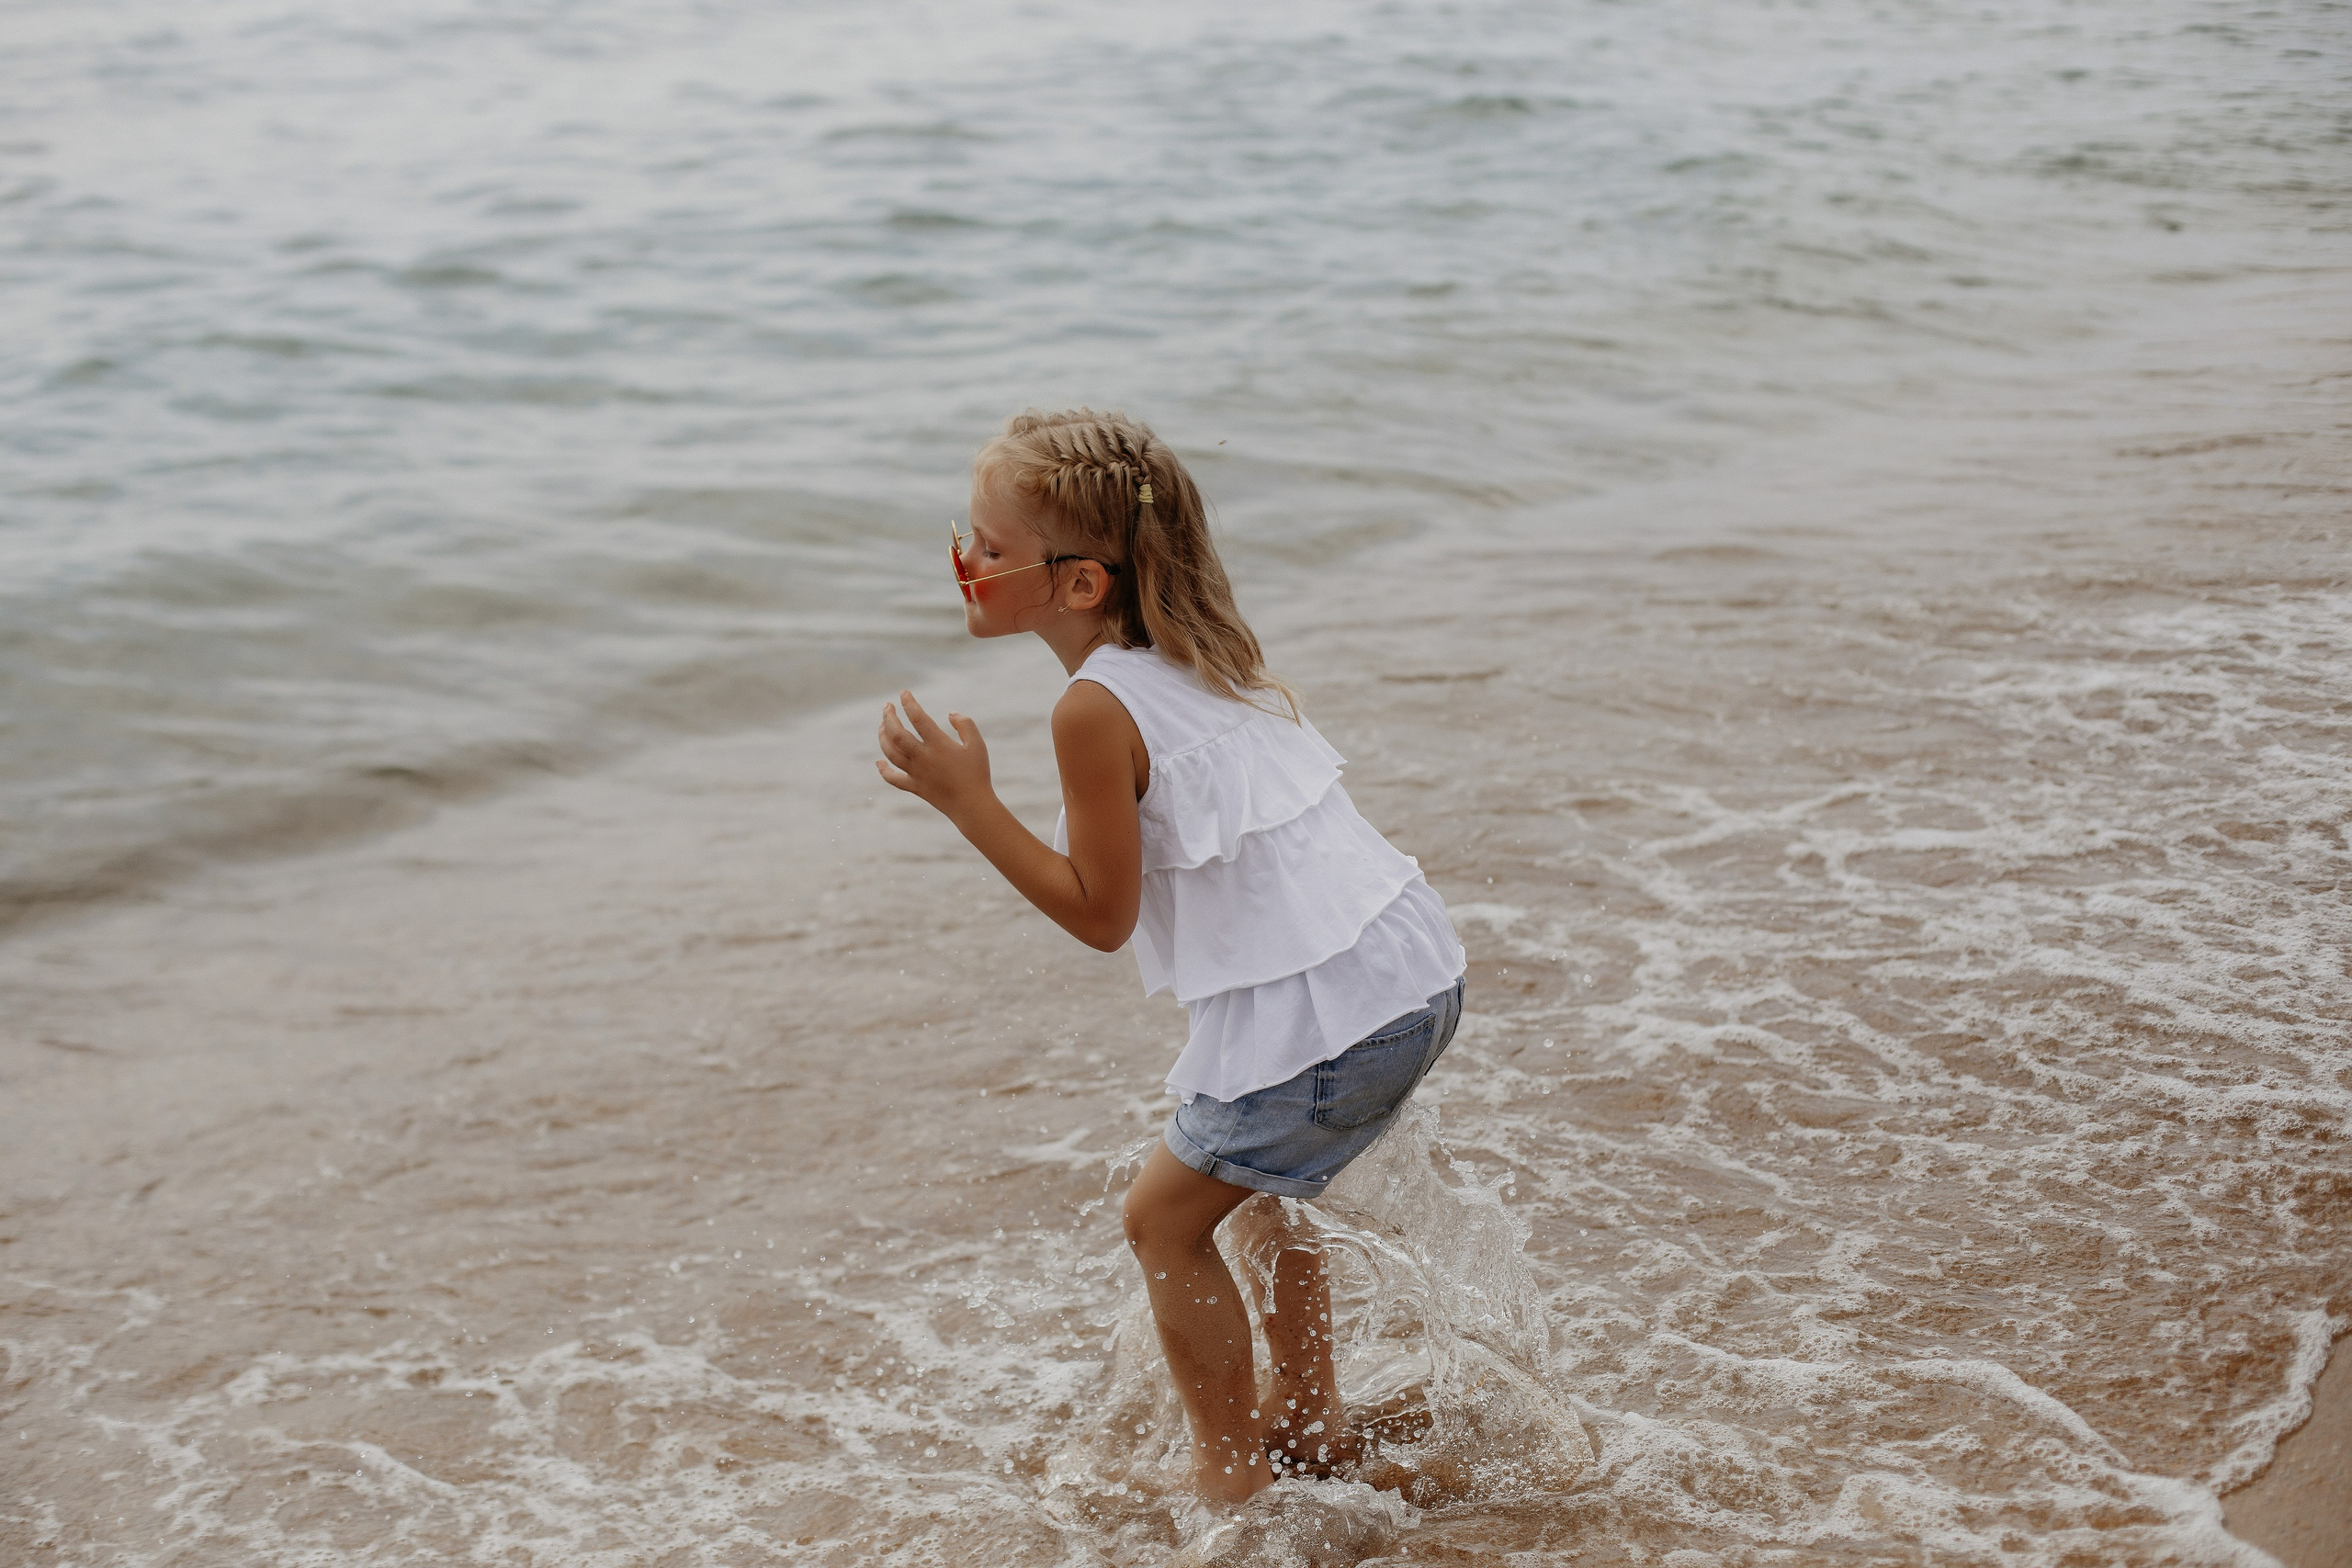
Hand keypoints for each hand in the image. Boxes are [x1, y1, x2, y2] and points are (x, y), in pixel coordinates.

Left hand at [876, 690, 991, 815]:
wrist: (972, 806)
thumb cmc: (977, 774)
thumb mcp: (977, 745)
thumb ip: (965, 725)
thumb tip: (950, 714)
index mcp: (939, 745)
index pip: (918, 718)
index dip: (909, 704)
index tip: (904, 693)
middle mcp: (923, 758)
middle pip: (897, 734)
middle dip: (888, 718)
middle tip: (886, 707)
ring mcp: (916, 773)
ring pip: (891, 753)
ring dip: (883, 738)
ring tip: (882, 726)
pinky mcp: (915, 787)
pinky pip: (894, 779)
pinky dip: (884, 770)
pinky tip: (878, 762)